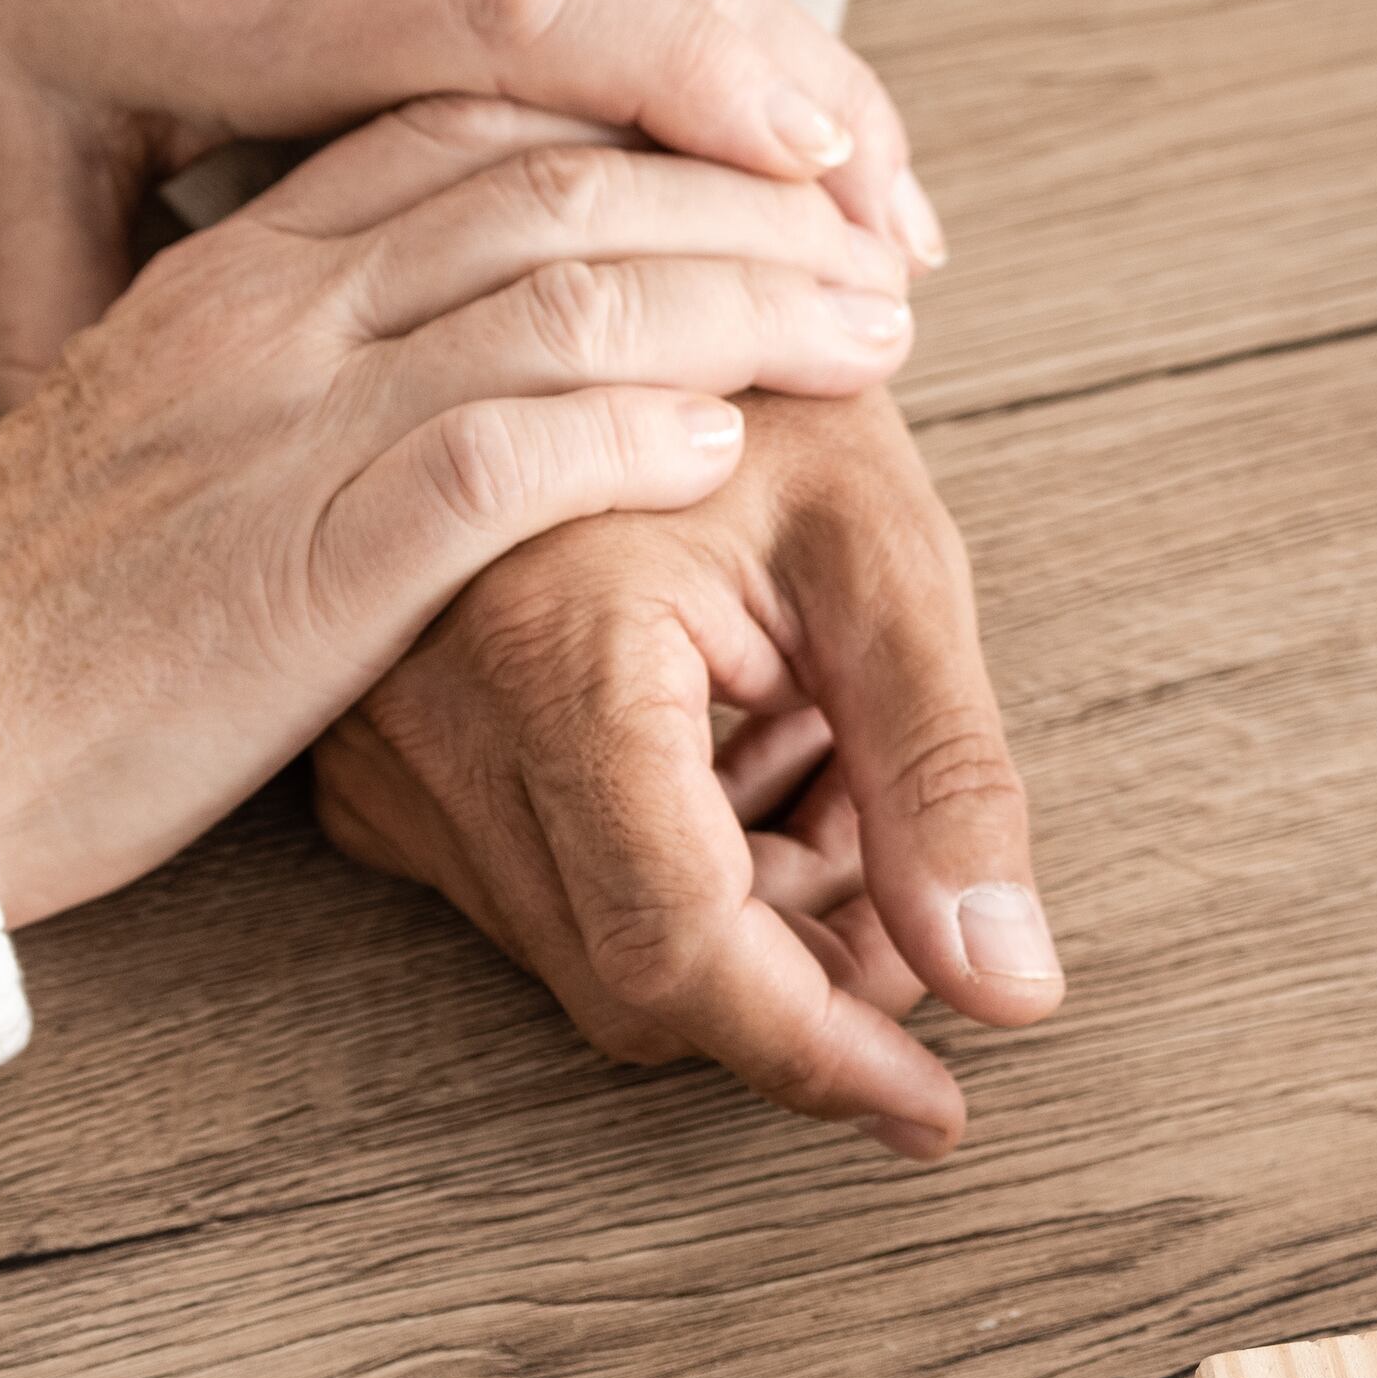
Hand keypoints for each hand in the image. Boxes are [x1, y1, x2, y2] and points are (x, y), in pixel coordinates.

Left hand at [0, 0, 934, 403]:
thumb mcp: (11, 141)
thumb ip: (73, 316)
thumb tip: (114, 511)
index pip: (512, 5)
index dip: (678, 83)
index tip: (807, 182)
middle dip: (801, 109)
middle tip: (896, 261)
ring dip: (796, 63)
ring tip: (879, 212)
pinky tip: (795, 104)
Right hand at [0, 100, 917, 925]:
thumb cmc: (50, 616)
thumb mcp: (179, 442)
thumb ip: (308, 377)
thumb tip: (460, 369)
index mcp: (239, 273)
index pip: (473, 124)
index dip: (648, 131)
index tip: (768, 166)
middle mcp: (271, 315)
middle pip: (555, 183)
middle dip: (739, 201)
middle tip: (869, 243)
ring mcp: (288, 429)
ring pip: (562, 297)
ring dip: (743, 306)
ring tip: (862, 335)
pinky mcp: (309, 563)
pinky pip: (506, 455)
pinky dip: (636, 436)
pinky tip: (730, 447)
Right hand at [309, 391, 1061, 1157]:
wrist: (594, 272)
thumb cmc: (755, 380)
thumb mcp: (887, 554)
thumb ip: (949, 777)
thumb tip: (1009, 990)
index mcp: (547, 650)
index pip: (682, 949)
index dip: (824, 1049)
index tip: (941, 1105)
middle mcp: (424, 719)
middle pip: (639, 983)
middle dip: (802, 972)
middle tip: (909, 859)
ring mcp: (378, 753)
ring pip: (593, 955)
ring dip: (745, 908)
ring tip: (820, 746)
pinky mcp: (368, 767)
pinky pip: (536, 897)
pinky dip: (667, 865)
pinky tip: (732, 741)